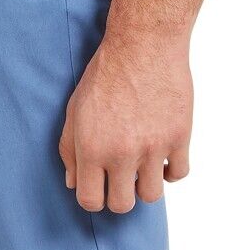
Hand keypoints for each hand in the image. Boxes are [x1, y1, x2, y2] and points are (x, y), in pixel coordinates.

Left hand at [59, 32, 192, 213]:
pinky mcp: (179, 137)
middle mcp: (121, 153)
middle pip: (122, 205)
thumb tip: (73, 183)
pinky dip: (170, 170)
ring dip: (145, 186)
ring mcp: (153, 147)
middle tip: (121, 179)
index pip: (90, 201)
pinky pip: (178, 174)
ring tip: (142, 167)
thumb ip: (69, 150)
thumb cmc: (105, 74)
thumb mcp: (75, 110)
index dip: (94, 198)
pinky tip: (162, 157)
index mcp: (91, 149)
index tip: (99, 187)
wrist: (143, 44)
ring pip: (151, 196)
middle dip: (119, 196)